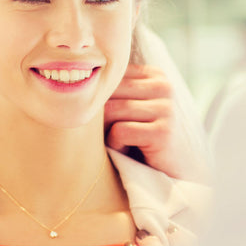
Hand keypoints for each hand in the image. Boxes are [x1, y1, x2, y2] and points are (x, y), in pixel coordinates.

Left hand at [105, 64, 201, 179]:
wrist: (170, 170)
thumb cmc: (140, 137)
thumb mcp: (128, 107)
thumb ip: (112, 90)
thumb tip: (74, 78)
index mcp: (154, 74)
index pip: (109, 76)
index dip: (99, 98)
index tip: (109, 117)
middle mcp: (163, 86)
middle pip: (108, 91)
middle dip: (100, 115)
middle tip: (110, 132)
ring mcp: (166, 108)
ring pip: (112, 110)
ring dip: (107, 131)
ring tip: (120, 141)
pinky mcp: (162, 132)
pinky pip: (120, 131)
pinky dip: (115, 144)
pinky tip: (126, 150)